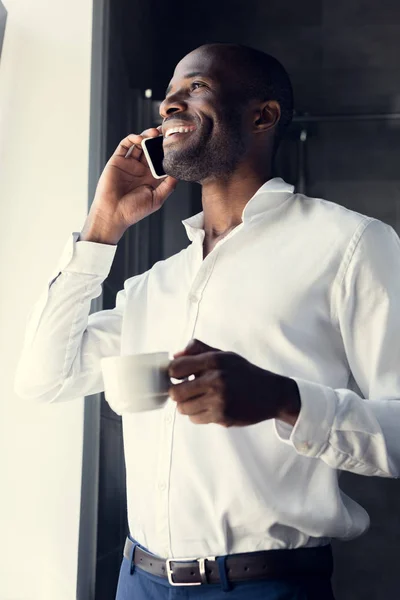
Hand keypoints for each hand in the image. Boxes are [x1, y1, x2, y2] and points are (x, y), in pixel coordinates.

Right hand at [82, 127, 178, 243]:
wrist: (113, 214)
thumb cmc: (134, 211)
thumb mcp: (156, 199)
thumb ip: (168, 185)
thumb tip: (178, 172)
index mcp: (151, 178)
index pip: (161, 160)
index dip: (167, 152)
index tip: (175, 144)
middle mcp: (141, 170)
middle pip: (151, 150)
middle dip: (158, 141)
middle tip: (166, 133)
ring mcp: (129, 164)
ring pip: (139, 145)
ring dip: (147, 136)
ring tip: (154, 133)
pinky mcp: (117, 161)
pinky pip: (125, 145)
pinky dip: (132, 139)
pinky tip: (140, 139)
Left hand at [168, 339, 300, 427]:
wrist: (270, 393)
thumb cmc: (244, 373)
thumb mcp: (225, 355)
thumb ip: (199, 350)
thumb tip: (175, 355)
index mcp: (214, 360)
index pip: (176, 368)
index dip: (173, 373)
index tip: (178, 376)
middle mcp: (216, 380)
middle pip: (175, 392)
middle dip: (177, 392)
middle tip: (185, 391)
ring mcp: (219, 400)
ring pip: (183, 409)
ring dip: (186, 405)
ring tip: (197, 399)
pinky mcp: (222, 417)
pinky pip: (195, 419)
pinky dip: (197, 415)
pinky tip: (208, 407)